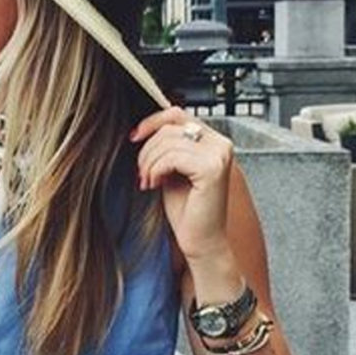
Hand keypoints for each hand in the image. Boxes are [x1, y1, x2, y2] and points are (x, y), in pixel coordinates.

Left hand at [131, 108, 235, 266]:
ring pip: (167, 142)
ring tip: (148, 181)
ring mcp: (219, 155)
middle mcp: (221, 144)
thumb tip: (146, 127)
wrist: (201, 241)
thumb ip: (168, 146)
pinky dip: (156, 170)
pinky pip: (172, 157)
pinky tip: (155, 185)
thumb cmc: (187, 209)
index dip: (152, 122)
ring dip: (149, 163)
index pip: (177, 113)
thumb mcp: (172, 169)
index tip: (134, 137)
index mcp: (213, 140)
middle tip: (142, 173)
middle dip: (147, 150)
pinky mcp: (212, 169)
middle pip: (169, 127)